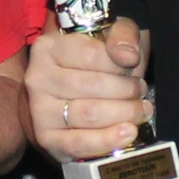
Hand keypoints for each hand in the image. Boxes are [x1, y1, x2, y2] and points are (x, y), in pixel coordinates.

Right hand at [24, 19, 150, 163]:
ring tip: (140, 110)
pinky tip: (127, 134)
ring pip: (91, 114)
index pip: (91, 54)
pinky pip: (80, 143)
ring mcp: (40, 110)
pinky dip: (108, 140)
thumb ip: (122, 36)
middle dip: (127, 90)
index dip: (120, 63)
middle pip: (94, 85)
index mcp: (48, 47)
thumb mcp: (110, 36)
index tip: (134, 66)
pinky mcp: (47, 138)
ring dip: (125, 113)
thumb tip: (128, 56)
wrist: (72, 95)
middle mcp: (38, 78)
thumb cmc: (95, 63)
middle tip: (140, 91)